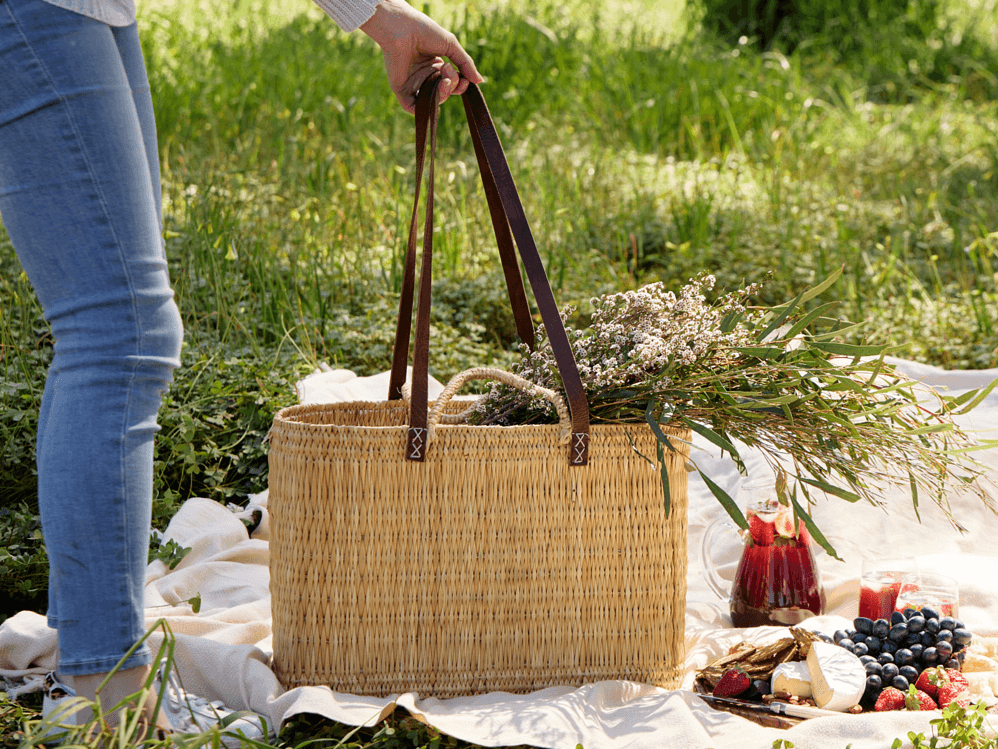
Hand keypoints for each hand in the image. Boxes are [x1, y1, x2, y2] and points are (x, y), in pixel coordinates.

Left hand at [360, 0, 483, 113]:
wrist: (403, 28)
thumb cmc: (425, 31)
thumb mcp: (451, 46)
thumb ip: (466, 64)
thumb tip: (479, 81)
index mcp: (435, 66)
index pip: (451, 82)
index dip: (460, 84)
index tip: (464, 78)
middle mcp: (424, 76)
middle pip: (445, 92)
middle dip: (452, 86)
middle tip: (449, 72)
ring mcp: (413, 84)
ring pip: (433, 101)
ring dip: (444, 94)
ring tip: (444, 79)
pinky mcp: (402, 90)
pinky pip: (413, 108)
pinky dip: (425, 109)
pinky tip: (435, 97)